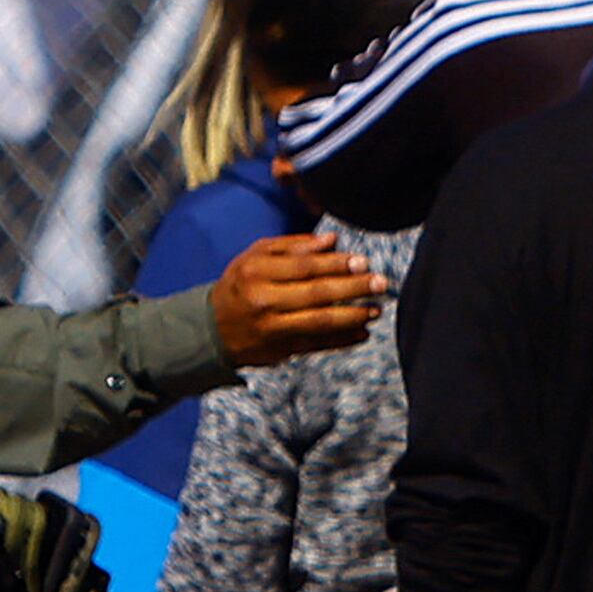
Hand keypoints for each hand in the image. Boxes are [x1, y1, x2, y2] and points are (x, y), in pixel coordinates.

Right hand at [209, 232, 382, 367]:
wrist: (212, 329)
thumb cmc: (240, 285)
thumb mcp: (255, 257)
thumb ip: (292, 247)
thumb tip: (332, 240)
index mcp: (257, 273)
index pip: (305, 267)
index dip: (337, 264)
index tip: (363, 262)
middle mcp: (264, 302)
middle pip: (317, 294)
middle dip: (353, 288)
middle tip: (381, 283)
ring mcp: (273, 329)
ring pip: (320, 322)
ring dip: (353, 316)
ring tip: (376, 309)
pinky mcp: (281, 350)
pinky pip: (318, 345)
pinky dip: (343, 340)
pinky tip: (362, 332)